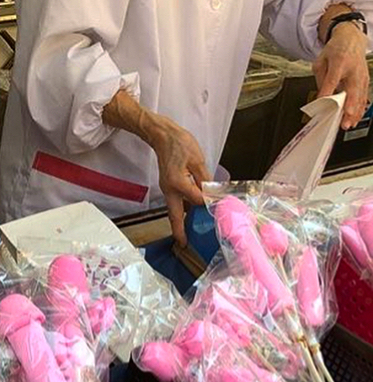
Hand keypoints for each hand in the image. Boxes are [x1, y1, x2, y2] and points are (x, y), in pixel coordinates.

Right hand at [145, 116, 209, 245]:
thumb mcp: (197, 160)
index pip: (195, 199)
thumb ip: (204, 179)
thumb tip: (211, 195)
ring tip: (188, 234)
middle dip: (179, 230)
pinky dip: (183, 210)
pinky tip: (192, 214)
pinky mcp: (169, 186)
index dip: (208, 205)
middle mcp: (169, 189)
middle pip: (174, 214)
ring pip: (174, 209)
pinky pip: (176, 201)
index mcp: (177, 183)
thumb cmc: (180, 144)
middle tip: (183, 244)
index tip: (219, 211)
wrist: (163, 136)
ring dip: (181, 222)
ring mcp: (167, 189)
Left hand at [314, 23, 369, 129]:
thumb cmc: (335, 49)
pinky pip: (363, 95)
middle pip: (351, 90)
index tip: (323, 103)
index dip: (328, 92)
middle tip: (344, 120)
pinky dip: (360, 107)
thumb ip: (320, 78)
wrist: (351, 38)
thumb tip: (320, 96)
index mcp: (340, 61)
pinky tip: (356, 117)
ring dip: (355, 111)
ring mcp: (361, 74)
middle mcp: (353, 68)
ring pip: (359, 95)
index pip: (333, 79)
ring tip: (349, 123)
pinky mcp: (365, 79)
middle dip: (348, 107)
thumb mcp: (321, 60)